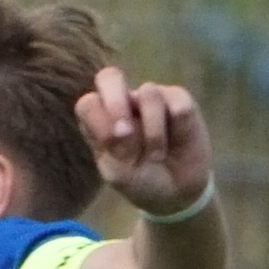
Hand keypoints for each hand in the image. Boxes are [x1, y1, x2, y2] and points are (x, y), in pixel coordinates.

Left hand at [79, 67, 212, 219]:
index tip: (112, 148)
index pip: (88, 104)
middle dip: (116, 102)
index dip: (99, 122)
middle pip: (109, 77)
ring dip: (153, 132)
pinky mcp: (179, 100)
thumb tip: (124, 126)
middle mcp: (123, 102)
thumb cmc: (141, 180)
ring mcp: (151, 98)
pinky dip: (178, 129)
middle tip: (124, 131)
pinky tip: (177, 142)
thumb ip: (113, 152)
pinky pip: (179, 104)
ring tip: (156, 155)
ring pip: (150, 94)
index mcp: (99, 119)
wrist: (177, 192)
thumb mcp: (120, 176)